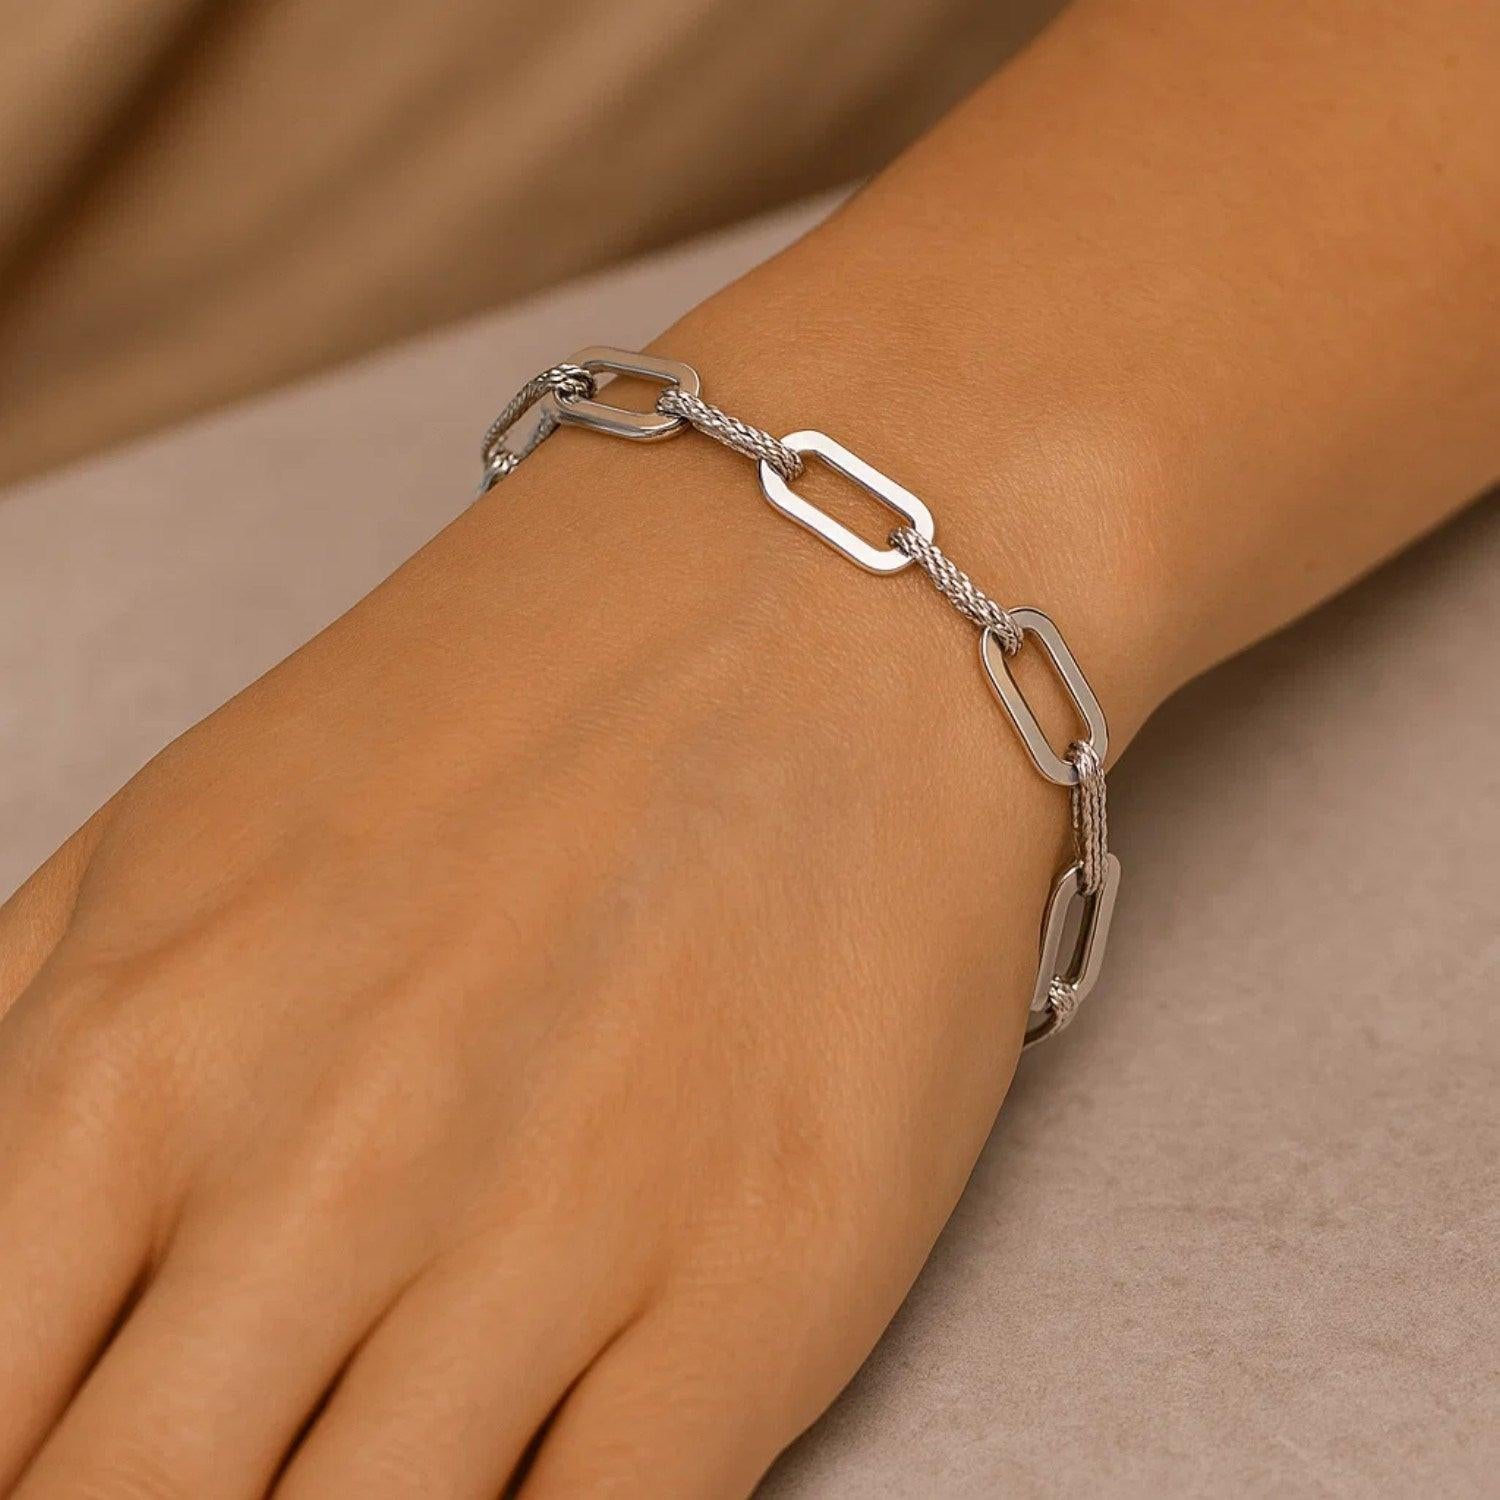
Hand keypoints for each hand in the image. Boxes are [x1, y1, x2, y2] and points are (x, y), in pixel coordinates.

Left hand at [0, 432, 1076, 1497]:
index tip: (73, 1448)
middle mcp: (330, 1172)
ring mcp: (556, 1241)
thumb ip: (19, 1058)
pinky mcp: (758, 1287)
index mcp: (141, 1055)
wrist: (813, 592)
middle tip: (231, 1444)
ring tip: (365, 1460)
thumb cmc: (515, 700)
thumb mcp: (182, 839)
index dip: (1, 1478)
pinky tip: (521, 1474)